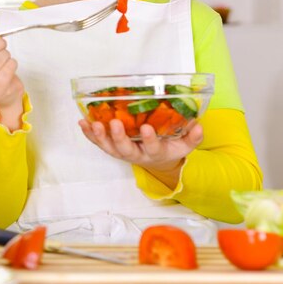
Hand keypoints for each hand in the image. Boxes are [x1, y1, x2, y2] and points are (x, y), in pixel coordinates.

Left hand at [78, 118, 202, 188]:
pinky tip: (83, 123)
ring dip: (100, 136)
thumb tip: (199, 126)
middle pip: (125, 150)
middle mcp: (136, 154)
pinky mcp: (112, 148)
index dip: (149, 140)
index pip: (152, 148)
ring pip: (109, 147)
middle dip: (119, 137)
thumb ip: (193, 137)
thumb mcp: (185, 145)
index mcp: (155, 153)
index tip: (147, 128)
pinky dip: (90, 134)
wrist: (156, 160)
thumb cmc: (169, 148)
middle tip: (115, 124)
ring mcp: (122, 152)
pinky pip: (99, 143)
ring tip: (93, 123)